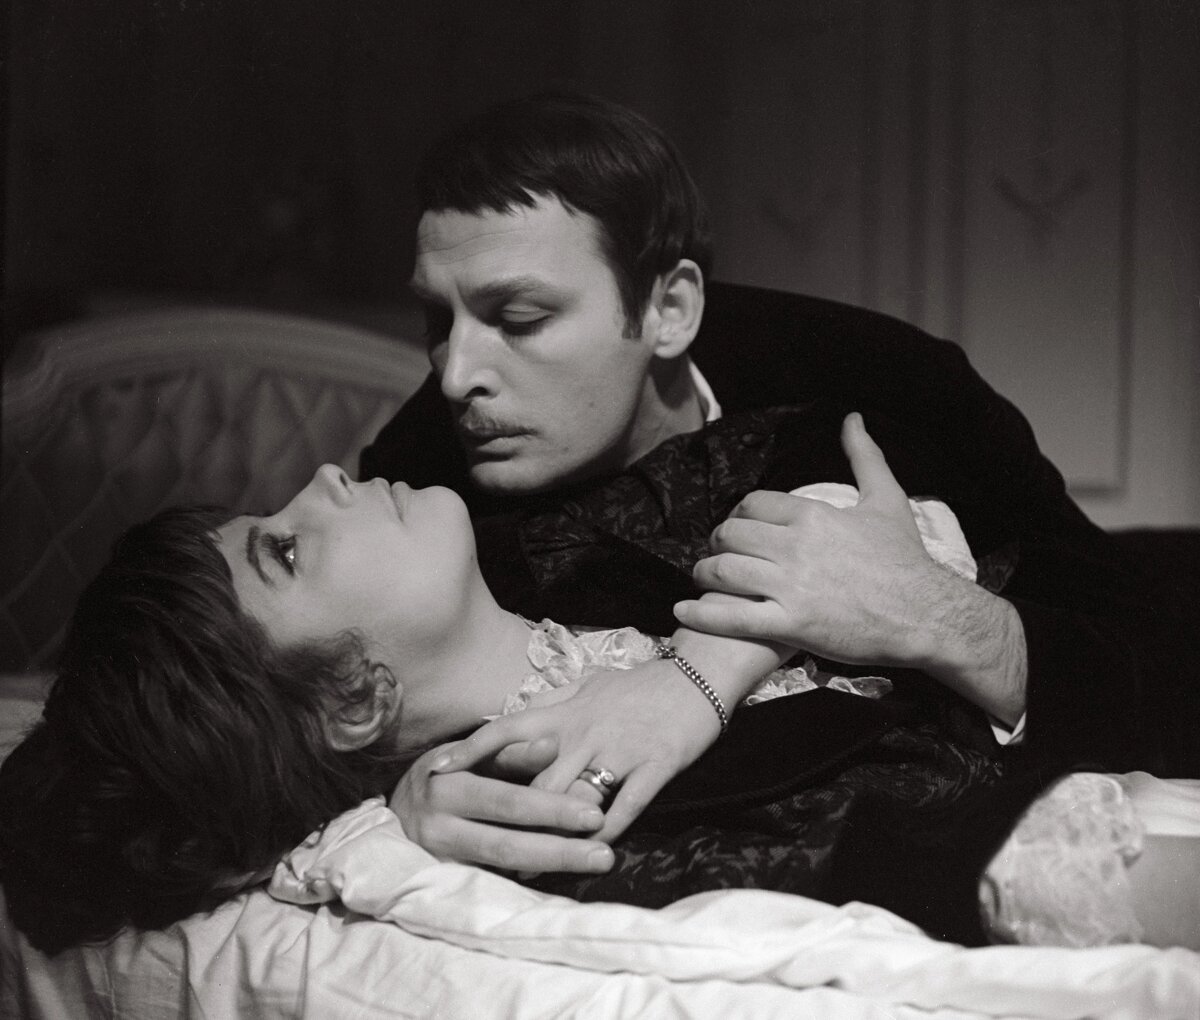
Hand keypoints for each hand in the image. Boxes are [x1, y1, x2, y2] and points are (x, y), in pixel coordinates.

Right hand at [388, 739, 614, 872]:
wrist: (394, 816)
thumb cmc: (444, 776)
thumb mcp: (470, 756)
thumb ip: (511, 754)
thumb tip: (552, 745)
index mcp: (446, 785)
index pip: (506, 799)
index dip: (551, 807)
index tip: (595, 814)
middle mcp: (440, 827)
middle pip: (506, 842)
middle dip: (558, 848)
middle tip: (604, 851)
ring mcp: (441, 860)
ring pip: (502, 867)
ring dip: (551, 866)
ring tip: (594, 863)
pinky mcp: (446, 881)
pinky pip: (493, 882)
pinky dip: (529, 882)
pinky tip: (562, 882)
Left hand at [428, 656, 722, 846]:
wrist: (698, 676)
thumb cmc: (642, 685)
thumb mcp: (591, 687)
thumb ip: (557, 707)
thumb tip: (522, 720)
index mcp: (566, 711)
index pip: (506, 728)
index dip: (471, 749)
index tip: (437, 771)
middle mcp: (585, 731)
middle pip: (536, 781)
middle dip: (510, 816)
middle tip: (480, 846)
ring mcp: (619, 750)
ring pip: (575, 799)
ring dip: (554, 835)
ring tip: (531, 868)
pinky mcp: (653, 766)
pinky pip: (625, 807)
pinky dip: (605, 833)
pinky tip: (592, 853)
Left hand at [674, 413, 1026, 721]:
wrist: (927, 613)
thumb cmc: (907, 559)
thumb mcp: (886, 498)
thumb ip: (864, 455)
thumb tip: (853, 418)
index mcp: (811, 514)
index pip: (752, 506)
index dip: (738, 516)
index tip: (737, 528)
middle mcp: (795, 546)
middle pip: (730, 536)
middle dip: (717, 543)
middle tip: (716, 554)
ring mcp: (790, 586)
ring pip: (724, 572)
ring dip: (705, 574)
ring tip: (703, 580)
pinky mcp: (790, 624)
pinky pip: (732, 617)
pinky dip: (701, 614)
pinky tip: (682, 611)